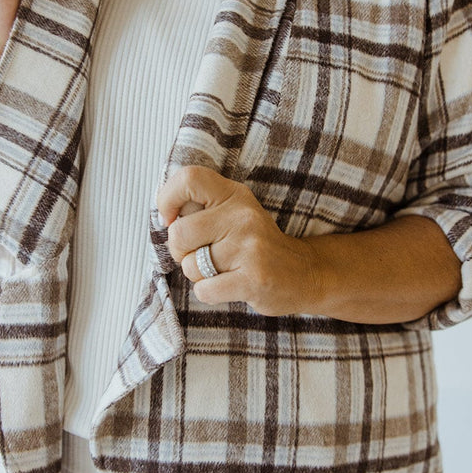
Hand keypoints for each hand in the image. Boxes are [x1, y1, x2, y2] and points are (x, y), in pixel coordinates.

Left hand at [157, 166, 315, 315]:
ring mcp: (250, 248)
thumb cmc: (255, 246)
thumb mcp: (235, 213)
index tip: (171, 219)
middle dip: (180, 252)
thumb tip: (165, 216)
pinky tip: (230, 286)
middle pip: (179, 233)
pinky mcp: (254, 279)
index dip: (168, 198)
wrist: (306, 273)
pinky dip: (209, 293)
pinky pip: (204, 290)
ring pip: (190, 267)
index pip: (190, 178)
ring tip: (224, 270)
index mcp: (234, 195)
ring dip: (199, 275)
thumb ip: (202, 209)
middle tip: (199, 255)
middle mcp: (243, 216)